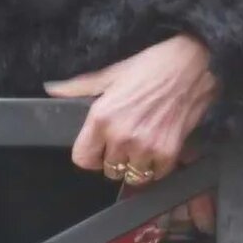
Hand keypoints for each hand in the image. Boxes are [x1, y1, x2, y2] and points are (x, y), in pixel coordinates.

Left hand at [46, 35, 218, 184]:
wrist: (191, 65)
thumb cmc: (150, 66)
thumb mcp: (110, 74)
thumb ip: (79, 87)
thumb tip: (51, 90)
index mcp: (102, 118)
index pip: (82, 159)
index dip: (90, 154)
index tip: (98, 148)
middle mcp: (121, 137)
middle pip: (108, 170)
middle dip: (114, 158)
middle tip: (125, 140)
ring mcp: (146, 148)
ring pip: (131, 176)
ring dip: (135, 164)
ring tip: (142, 145)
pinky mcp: (169, 154)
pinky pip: (155, 175)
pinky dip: (156, 166)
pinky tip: (159, 146)